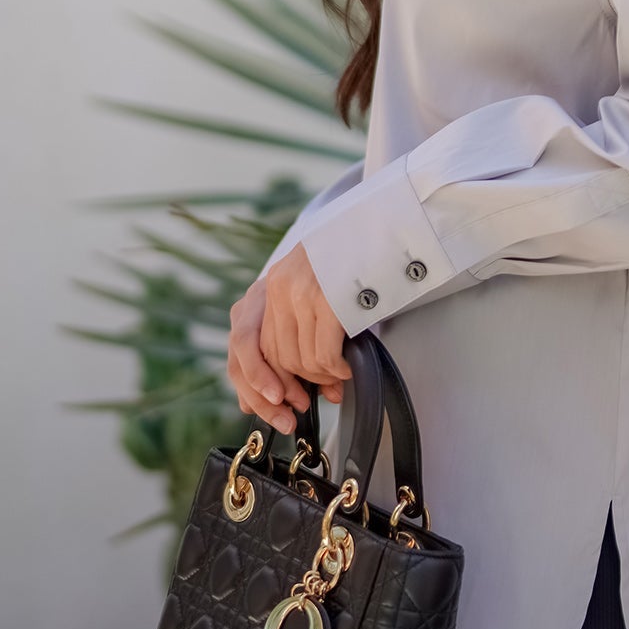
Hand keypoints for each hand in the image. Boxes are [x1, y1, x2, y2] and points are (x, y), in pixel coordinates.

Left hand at [227, 246, 351, 433]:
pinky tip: (346, 368)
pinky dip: (336, 370)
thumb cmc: (348, 260)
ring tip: (338, 377)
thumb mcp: (309, 286)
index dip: (261, 383)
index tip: (278, 404)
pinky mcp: (326, 301)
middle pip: (274, 358)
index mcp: (268, 286)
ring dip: (321, 378)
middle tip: (312, 399)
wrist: (378, 224)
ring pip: (301, 360)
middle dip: (294, 387)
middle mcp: (277, 289)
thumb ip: (290, 326)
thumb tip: (274, 388)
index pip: (250, 348)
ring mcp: (300, 293)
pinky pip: (324, 355)